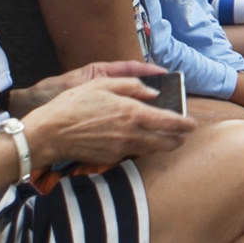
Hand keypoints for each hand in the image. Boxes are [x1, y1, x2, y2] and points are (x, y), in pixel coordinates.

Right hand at [20, 75, 196, 166]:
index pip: (169, 122)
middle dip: (179, 138)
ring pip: (152, 150)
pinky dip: (143, 149)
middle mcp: (131, 134)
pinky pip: (134, 154)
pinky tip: (140, 142)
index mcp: (132, 113)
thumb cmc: (74, 104)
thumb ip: (131, 86)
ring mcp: (121, 149)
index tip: (192, 124)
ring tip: (169, 139)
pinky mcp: (111, 158)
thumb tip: (153, 93)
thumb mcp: (102, 84)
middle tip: (184, 133)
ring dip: (164, 145)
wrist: (50, 132)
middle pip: (166, 142)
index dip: (185, 124)